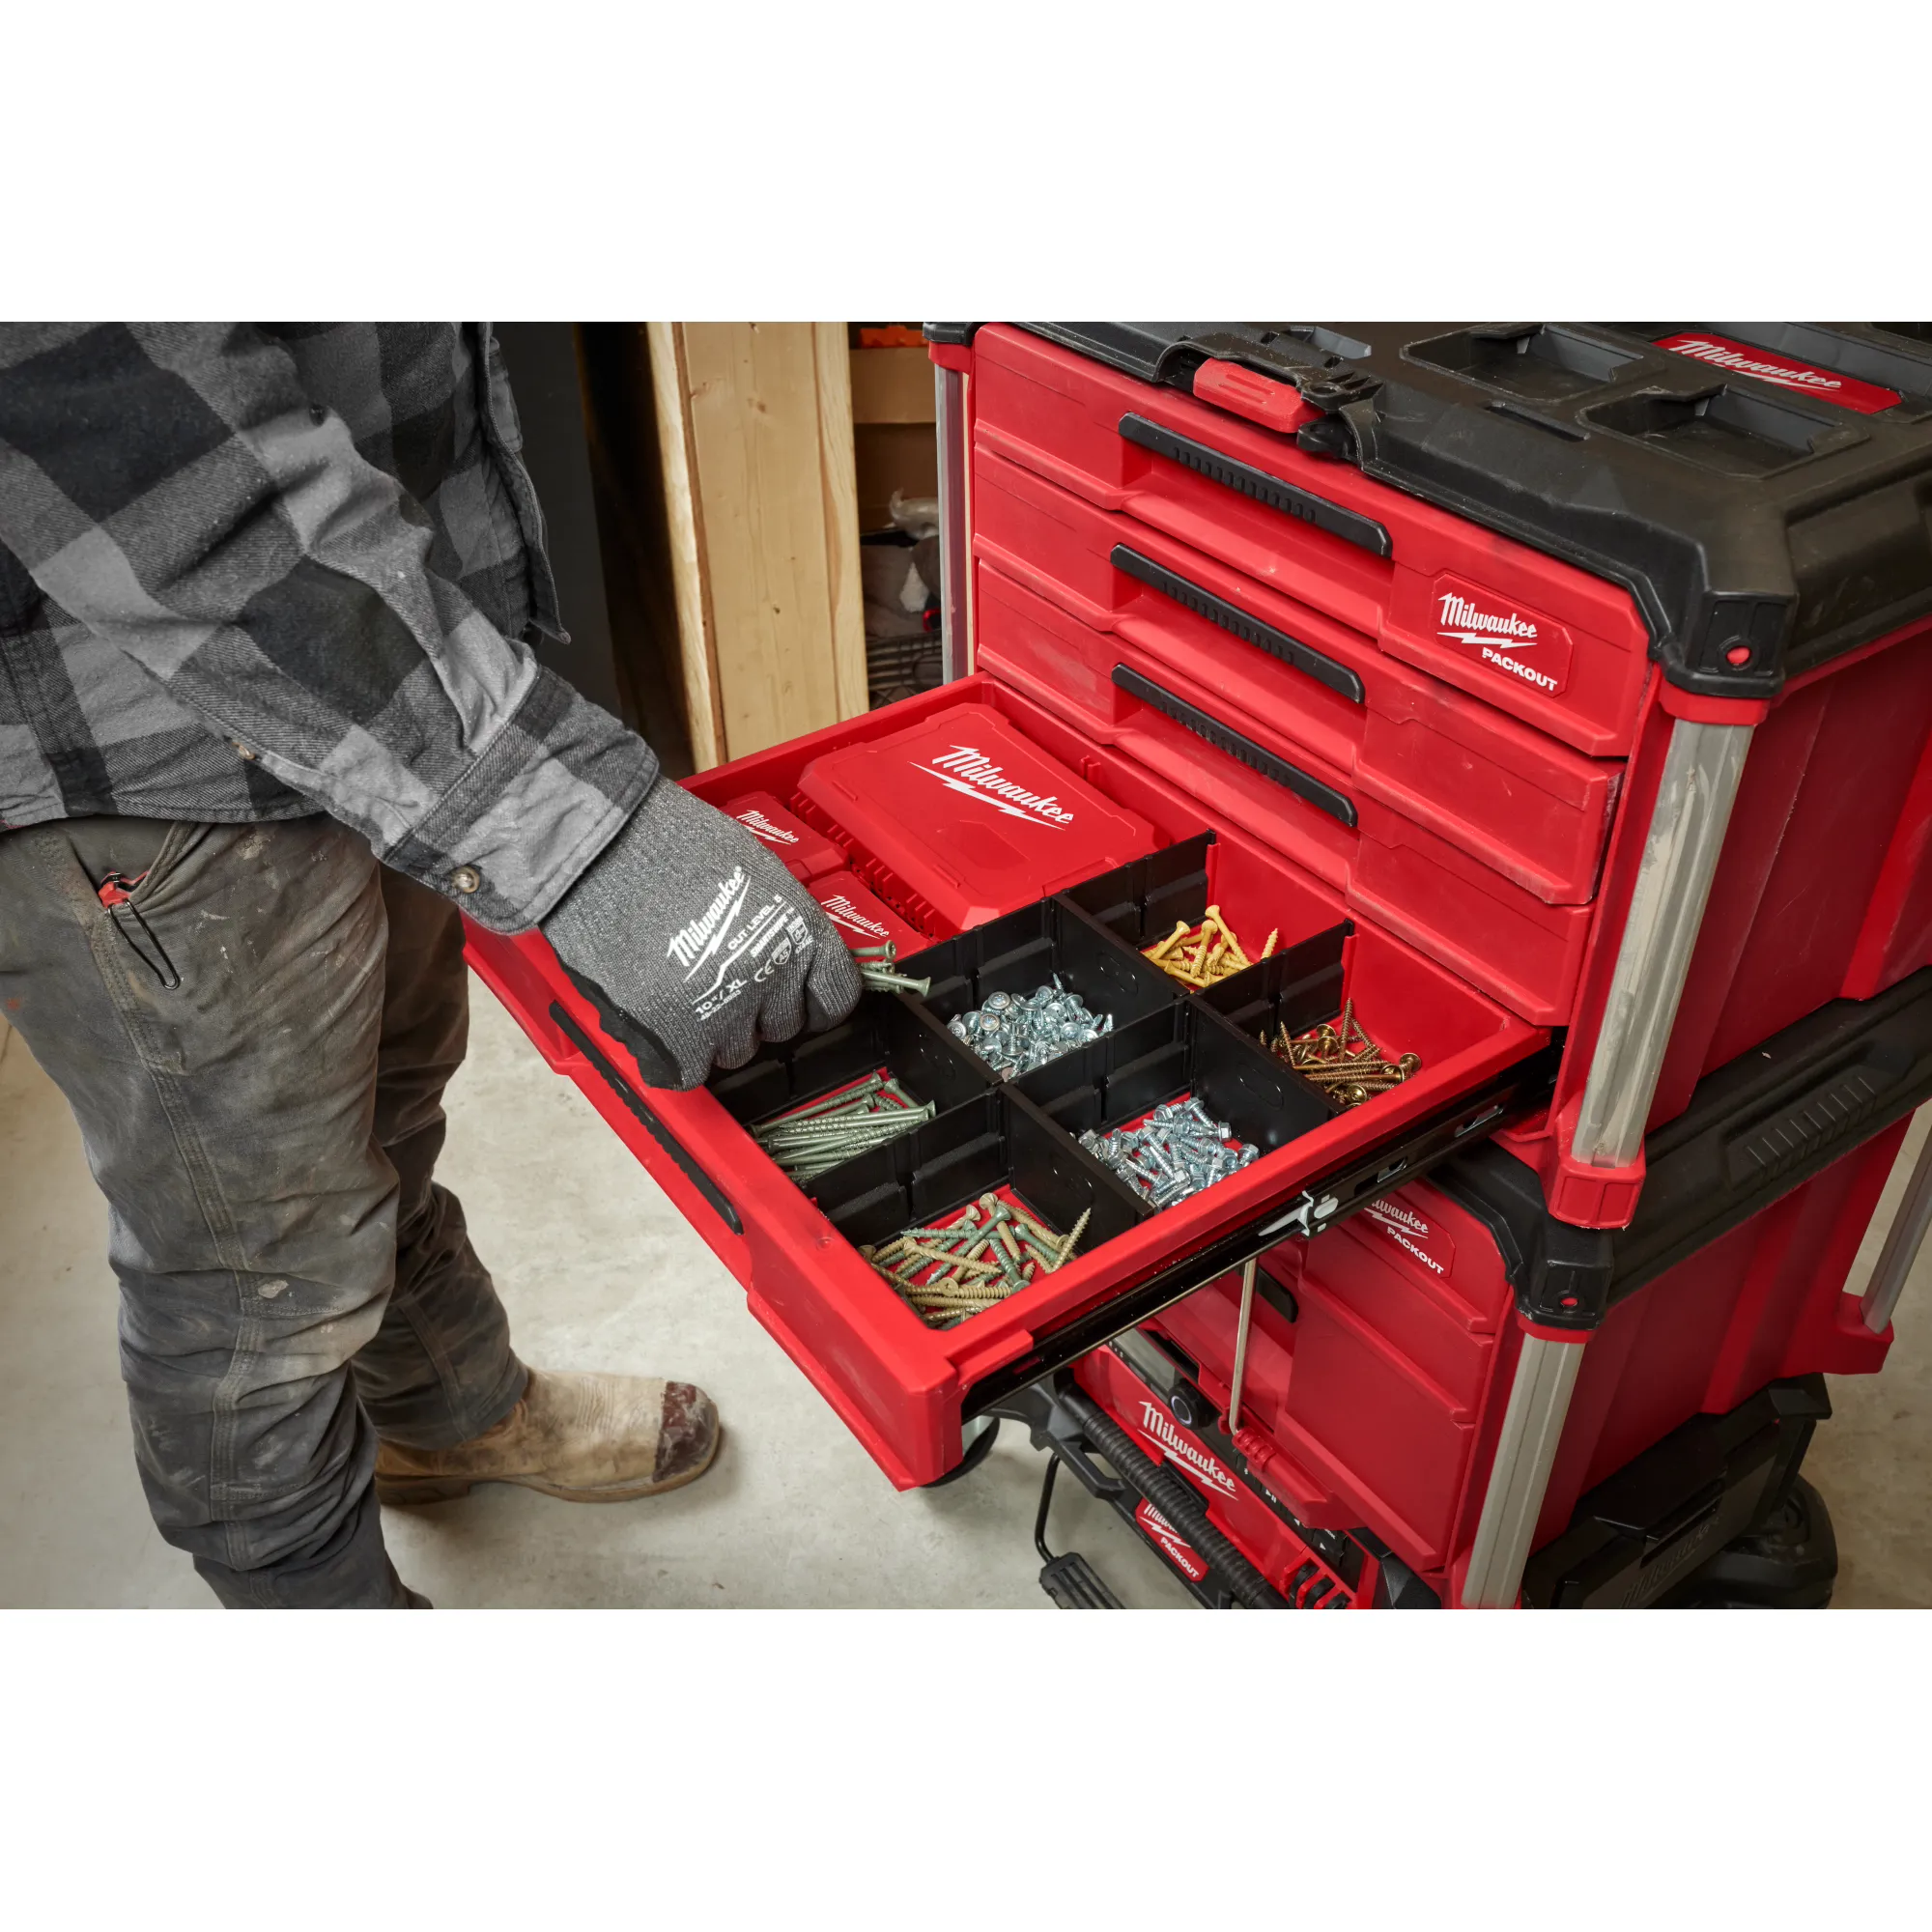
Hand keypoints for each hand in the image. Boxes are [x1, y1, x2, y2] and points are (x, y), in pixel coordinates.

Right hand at [542, 777, 862, 1088]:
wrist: (600, 848)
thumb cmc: (667, 844)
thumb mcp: (753, 872)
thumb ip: (777, 925)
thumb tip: (783, 960)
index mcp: (800, 932)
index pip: (835, 997)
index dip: (811, 1001)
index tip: (793, 999)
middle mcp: (772, 976)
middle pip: (781, 1028)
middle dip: (752, 1010)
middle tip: (714, 978)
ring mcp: (724, 1011)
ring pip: (732, 1052)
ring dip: (709, 1033)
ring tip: (675, 988)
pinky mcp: (674, 1037)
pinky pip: (685, 1073)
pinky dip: (669, 1055)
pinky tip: (654, 1019)